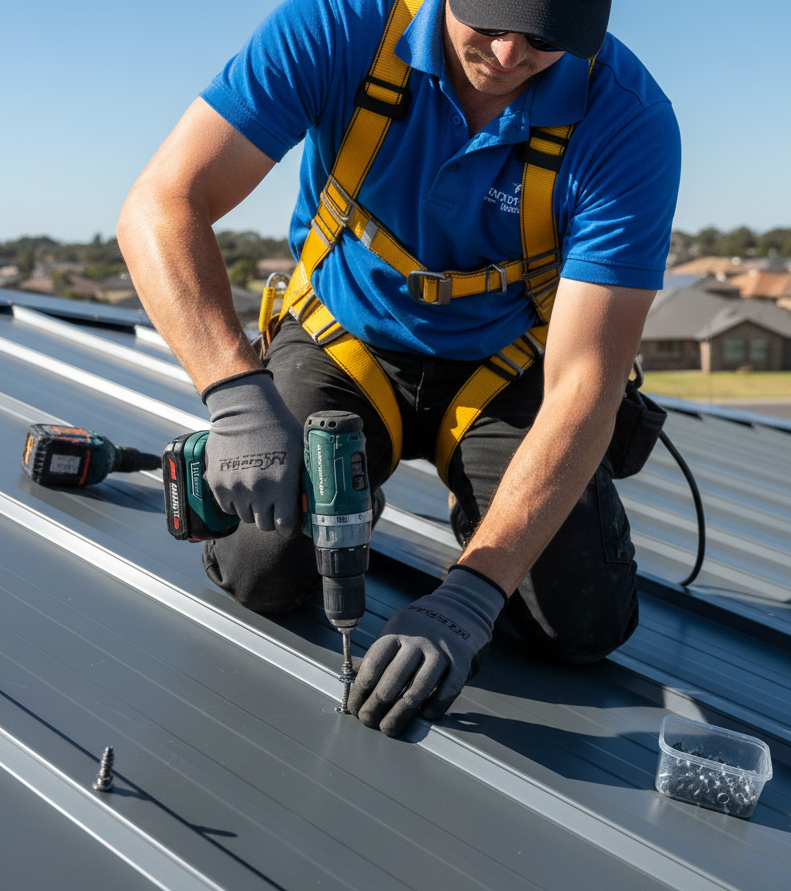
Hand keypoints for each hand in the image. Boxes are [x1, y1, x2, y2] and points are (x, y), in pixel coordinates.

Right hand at [202, 369, 302, 536]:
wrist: (244, 410)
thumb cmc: (279, 429)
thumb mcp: (301, 454)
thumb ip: (304, 482)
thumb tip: (312, 505)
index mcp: (282, 485)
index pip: (284, 526)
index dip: (288, 526)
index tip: (288, 521)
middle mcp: (258, 491)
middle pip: (264, 525)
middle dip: (271, 517)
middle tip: (274, 504)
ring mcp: (235, 488)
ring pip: (246, 517)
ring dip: (252, 508)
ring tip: (257, 488)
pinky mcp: (217, 484)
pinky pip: (228, 507)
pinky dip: (235, 501)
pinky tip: (242, 484)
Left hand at [348, 565, 506, 736]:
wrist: (460, 607)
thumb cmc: (421, 625)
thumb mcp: (396, 631)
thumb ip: (377, 656)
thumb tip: (351, 681)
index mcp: (395, 633)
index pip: (371, 669)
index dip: (359, 694)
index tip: (355, 708)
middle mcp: (416, 642)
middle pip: (390, 685)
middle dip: (375, 710)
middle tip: (369, 722)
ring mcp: (439, 652)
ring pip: (415, 693)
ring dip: (399, 717)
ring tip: (390, 727)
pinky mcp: (461, 662)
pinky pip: (446, 693)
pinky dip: (433, 709)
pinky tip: (424, 715)